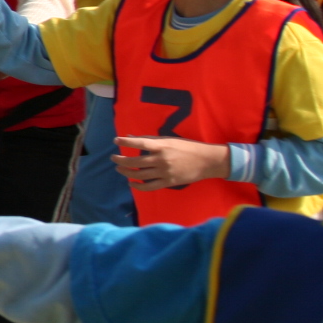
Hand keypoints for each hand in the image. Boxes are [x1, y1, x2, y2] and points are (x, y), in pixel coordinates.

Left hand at [114, 135, 228, 190]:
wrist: (207, 161)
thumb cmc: (187, 147)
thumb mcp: (169, 139)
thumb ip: (149, 139)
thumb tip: (129, 137)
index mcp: (162, 146)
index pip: (139, 143)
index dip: (125, 142)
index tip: (116, 141)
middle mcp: (161, 159)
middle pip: (135, 161)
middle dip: (121, 160)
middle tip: (114, 158)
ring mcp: (165, 172)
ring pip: (139, 174)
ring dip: (126, 172)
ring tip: (119, 169)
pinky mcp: (169, 182)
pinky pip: (149, 186)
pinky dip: (137, 186)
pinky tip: (131, 183)